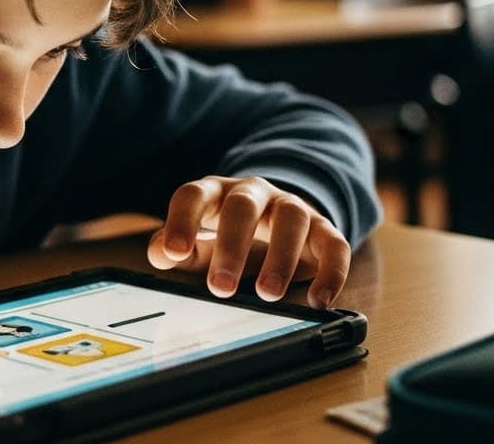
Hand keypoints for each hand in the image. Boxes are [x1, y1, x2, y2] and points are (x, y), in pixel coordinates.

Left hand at [146, 176, 350, 308]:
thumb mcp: (200, 242)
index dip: (182, 221)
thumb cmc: (230, 235)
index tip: (172, 252)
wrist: (278, 219)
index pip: (193, 195)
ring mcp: (291, 207)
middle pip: (243, 206)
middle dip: (231, 246)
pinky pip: (334, 243)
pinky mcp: (323, 229)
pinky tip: (319, 300)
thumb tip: (159, 253)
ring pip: (292, 218)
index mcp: (215, 194)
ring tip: (267, 294)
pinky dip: (330, 272)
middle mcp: (254, 193)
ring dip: (280, 257)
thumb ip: (178, 249)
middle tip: (219, 288)